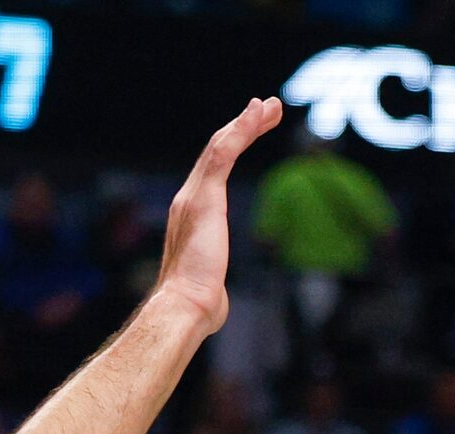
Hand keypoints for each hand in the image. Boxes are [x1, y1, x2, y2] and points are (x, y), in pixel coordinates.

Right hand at [154, 97, 284, 337]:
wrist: (186, 307)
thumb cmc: (198, 306)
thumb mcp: (207, 287)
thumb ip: (210, 282)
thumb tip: (212, 305)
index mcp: (190, 215)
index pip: (213, 172)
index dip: (232, 147)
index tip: (251, 131)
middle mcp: (188, 199)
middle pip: (217, 151)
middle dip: (242, 127)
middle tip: (267, 109)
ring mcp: (194, 196)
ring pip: (221, 146)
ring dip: (246, 122)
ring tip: (269, 106)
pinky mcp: (205, 198)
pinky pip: (223, 153)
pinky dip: (240, 130)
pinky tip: (256, 112)